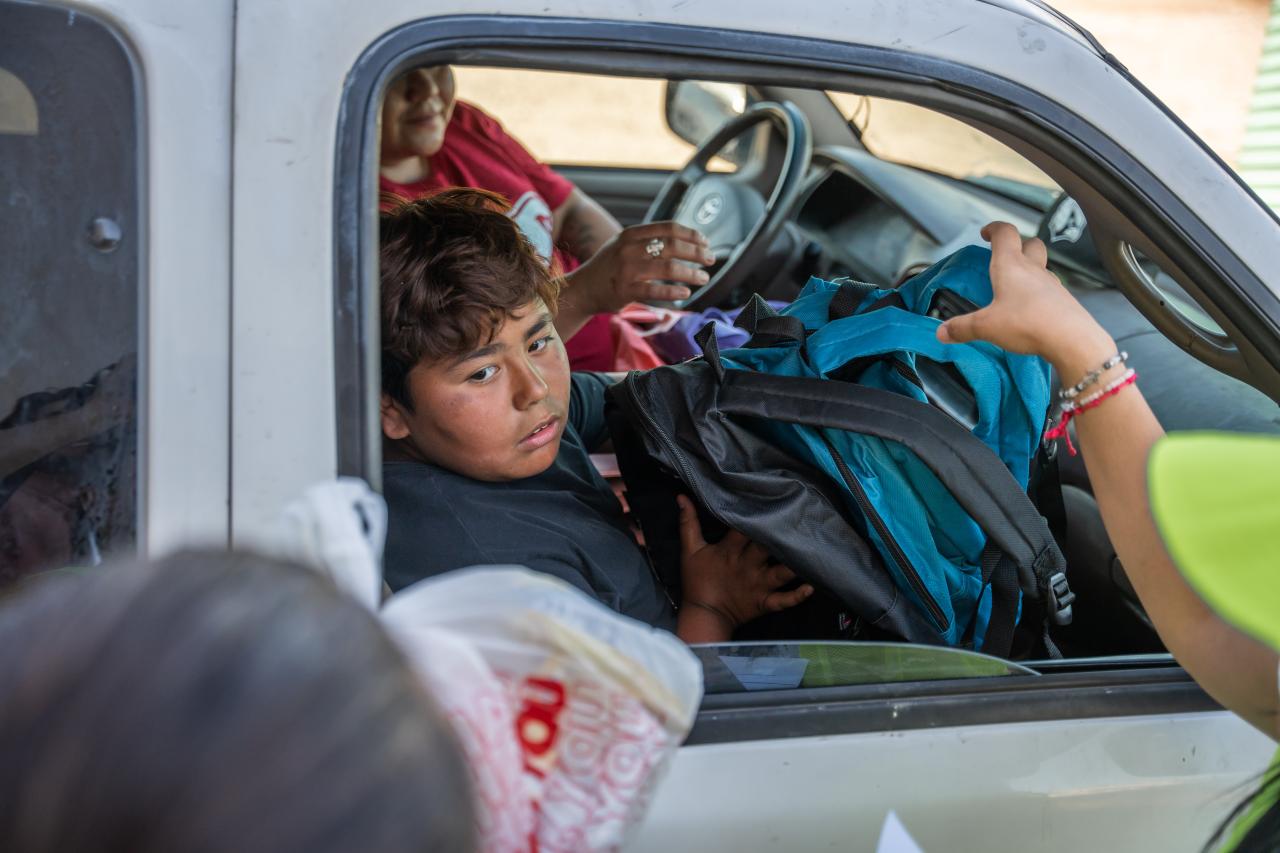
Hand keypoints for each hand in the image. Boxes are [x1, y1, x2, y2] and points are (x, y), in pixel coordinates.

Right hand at [565, 222, 715, 312]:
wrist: (583, 288)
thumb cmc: (610, 267)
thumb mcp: (624, 245)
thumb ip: (648, 240)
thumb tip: (684, 239)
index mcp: (631, 234)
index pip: (668, 229)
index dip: (691, 234)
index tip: (705, 242)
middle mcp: (629, 248)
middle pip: (672, 246)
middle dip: (696, 252)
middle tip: (710, 259)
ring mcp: (627, 269)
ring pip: (668, 268)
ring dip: (691, 273)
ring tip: (703, 278)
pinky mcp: (625, 290)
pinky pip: (656, 290)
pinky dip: (674, 291)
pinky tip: (686, 292)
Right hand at [676, 495, 812, 640]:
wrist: (703, 615)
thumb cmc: (697, 581)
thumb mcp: (690, 550)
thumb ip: (688, 523)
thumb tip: (682, 496)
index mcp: (730, 551)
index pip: (745, 529)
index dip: (757, 515)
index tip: (770, 499)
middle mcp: (748, 566)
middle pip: (767, 547)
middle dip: (782, 535)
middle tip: (800, 520)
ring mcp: (758, 585)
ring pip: (781, 573)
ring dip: (796, 565)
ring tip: (813, 552)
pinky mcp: (764, 602)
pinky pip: (784, 601)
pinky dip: (798, 596)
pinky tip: (812, 587)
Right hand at [936, 222, 1113, 369]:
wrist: (1072, 339)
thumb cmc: (1028, 323)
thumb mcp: (986, 327)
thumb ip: (962, 328)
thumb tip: (942, 332)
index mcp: (1011, 266)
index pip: (1004, 233)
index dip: (994, 228)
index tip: (985, 233)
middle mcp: (1033, 270)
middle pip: (1030, 244)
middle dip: (1018, 244)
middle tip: (1004, 255)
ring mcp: (1052, 284)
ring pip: (1041, 267)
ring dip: (1029, 270)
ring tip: (1014, 287)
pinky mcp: (1063, 301)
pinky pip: (1048, 289)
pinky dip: (1038, 292)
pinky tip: (1030, 309)